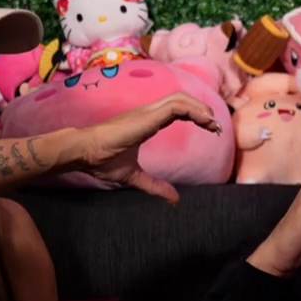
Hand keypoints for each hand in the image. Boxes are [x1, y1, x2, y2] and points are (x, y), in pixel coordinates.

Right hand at [78, 94, 220, 202]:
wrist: (84, 152)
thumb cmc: (102, 160)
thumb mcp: (135, 177)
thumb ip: (156, 186)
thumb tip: (175, 200)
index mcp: (147, 122)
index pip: (177, 111)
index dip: (195, 116)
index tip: (210, 129)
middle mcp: (149, 113)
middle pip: (182, 100)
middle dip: (202, 110)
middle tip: (216, 127)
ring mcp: (148, 112)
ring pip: (181, 99)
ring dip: (201, 109)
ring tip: (213, 124)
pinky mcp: (147, 116)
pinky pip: (176, 107)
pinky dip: (193, 111)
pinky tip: (204, 122)